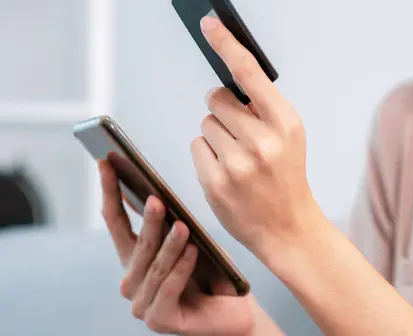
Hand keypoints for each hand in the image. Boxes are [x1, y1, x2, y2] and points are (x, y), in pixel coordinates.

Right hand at [99, 161, 253, 335]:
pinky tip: (193, 253)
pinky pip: (169, 289)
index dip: (110, 192)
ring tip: (183, 227)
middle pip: (136, 244)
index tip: (106, 164)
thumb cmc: (212, 272)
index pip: (115, 221)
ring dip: (170, 246)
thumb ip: (170, 222)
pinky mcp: (160, 319)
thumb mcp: (191, 240)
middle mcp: (132, 280)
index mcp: (134, 258)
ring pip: (155, 266)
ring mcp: (143, 303)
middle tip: (157, 199)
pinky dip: (181, 269)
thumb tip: (154, 191)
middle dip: (147, 221)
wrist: (235, 309)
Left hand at [190, 15, 325, 260]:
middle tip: (241, 134)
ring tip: (237, 158)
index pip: (249, 72)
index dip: (227, 44)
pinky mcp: (216, 182)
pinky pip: (197, 146)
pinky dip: (207, 155)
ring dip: (216, 135)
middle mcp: (262, 140)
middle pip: (217, 98)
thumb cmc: (287, 176)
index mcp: (285, 122)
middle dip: (224, 111)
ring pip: (205, 122)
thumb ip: (264, 108)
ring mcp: (238, 163)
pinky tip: (226, 172)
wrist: (288, 227)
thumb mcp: (290, 136)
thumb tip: (229, 84)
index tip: (208, 23)